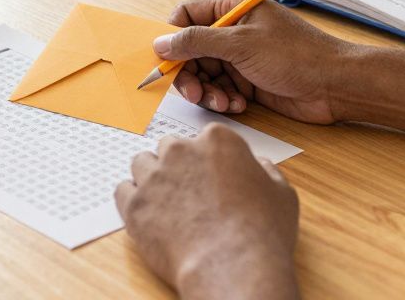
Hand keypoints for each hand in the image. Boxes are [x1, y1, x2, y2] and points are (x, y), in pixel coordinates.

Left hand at [116, 125, 299, 299]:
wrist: (232, 266)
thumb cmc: (262, 232)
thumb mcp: (282, 195)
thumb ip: (266, 172)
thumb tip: (260, 166)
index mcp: (217, 141)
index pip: (205, 138)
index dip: (209, 159)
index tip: (212, 176)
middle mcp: (181, 150)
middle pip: (170, 147)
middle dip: (178, 165)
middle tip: (189, 193)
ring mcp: (154, 176)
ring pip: (142, 164)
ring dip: (151, 178)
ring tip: (167, 204)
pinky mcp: (134, 204)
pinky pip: (123, 191)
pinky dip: (133, 201)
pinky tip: (149, 215)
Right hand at [158, 0, 362, 123]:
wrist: (335, 86)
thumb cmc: (296, 55)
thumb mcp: (241, 44)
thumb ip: (197, 42)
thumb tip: (161, 42)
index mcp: (233, 8)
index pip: (186, 16)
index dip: (172, 37)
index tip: (165, 60)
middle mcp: (234, 30)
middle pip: (191, 50)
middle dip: (189, 73)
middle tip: (193, 93)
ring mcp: (241, 57)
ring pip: (204, 74)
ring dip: (208, 91)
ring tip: (223, 103)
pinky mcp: (248, 81)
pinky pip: (220, 90)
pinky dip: (223, 100)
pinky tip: (240, 105)